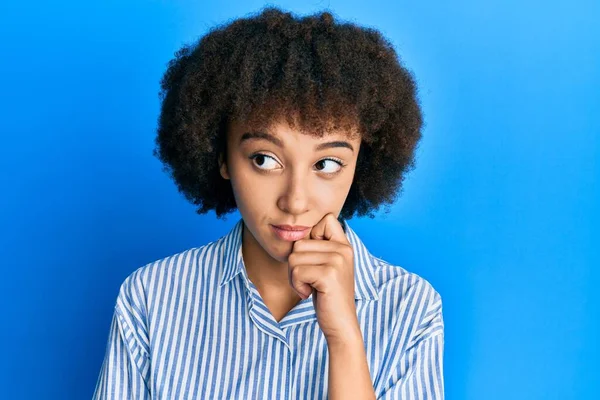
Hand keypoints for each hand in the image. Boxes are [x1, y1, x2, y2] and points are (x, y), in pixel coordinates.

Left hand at [287, 213, 358, 340]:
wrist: (341, 324)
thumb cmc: (328, 296)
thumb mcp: (326, 266)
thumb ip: (318, 247)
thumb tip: (294, 229)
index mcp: (344, 245)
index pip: (325, 220)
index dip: (310, 237)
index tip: (315, 260)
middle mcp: (343, 249)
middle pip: (299, 243)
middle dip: (296, 264)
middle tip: (309, 280)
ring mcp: (337, 261)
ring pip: (294, 257)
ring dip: (294, 276)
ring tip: (310, 287)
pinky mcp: (328, 274)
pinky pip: (296, 271)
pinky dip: (297, 285)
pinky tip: (310, 293)